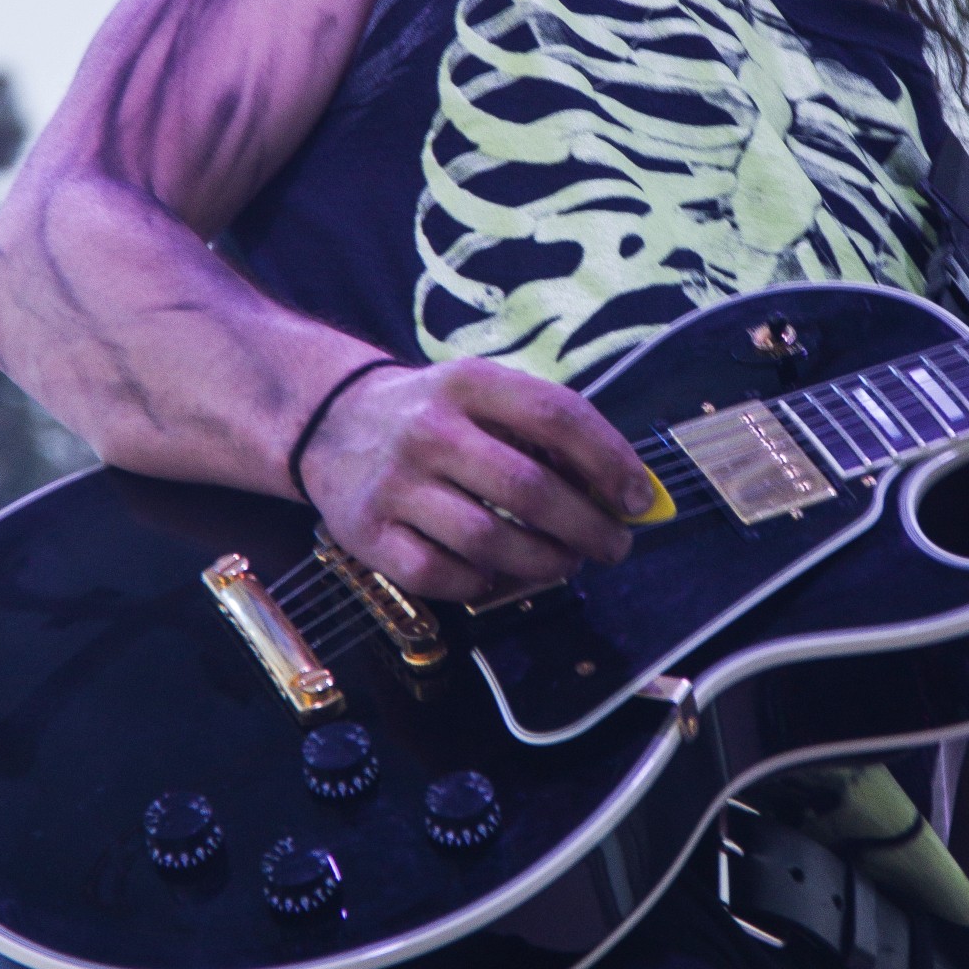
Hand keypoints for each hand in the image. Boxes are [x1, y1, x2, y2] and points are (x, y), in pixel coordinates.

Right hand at [298, 357, 661, 600]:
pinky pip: (440, 576)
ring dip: (544, 563)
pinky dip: (482, 585)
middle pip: (529, 489)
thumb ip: (545, 429)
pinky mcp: (368, 534)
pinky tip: (498, 575)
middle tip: (613, 546)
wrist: (329, 420)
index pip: (556, 416)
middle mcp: (429, 430)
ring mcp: (395, 484)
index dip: (609, 460)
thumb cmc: (434, 414)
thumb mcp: (482, 393)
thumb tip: (623, 491)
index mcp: (469, 383)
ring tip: (566, 563)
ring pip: (489, 542)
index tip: (638, 499)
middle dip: (588, 528)